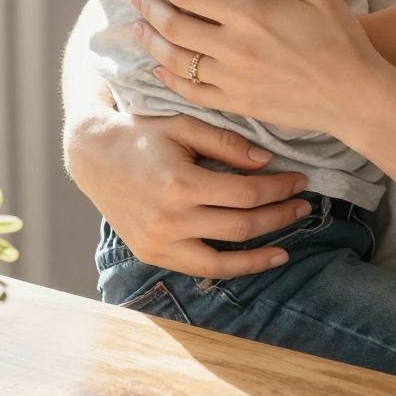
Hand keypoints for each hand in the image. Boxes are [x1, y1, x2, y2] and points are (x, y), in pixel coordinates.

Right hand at [66, 106, 310, 280]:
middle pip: (242, 226)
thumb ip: (227, 144)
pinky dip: (234, 268)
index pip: (247, 193)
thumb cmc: (141, 134)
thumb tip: (268, 162)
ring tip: (288, 243)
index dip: (280, 189)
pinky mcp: (152, 254)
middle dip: (279, 216)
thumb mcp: (184, 126)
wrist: (92, 156)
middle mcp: (170, 219)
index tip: (300, 180)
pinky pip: (202, 270)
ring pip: (225, 258)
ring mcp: (160, 242)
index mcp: (180, 183)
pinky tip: (259, 260)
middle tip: (303, 205)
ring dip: (263, 252)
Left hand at [131, 0, 387, 137]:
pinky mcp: (237, 104)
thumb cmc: (340, 37)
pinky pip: (190, 93)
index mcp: (251, 14)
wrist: (356, 95)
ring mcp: (233, 80)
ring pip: (175, 60)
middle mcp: (235, 48)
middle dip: (148, 7)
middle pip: (172, 25)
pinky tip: (160, 67)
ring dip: (150, 41)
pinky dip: (168, 78)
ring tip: (138, 26)